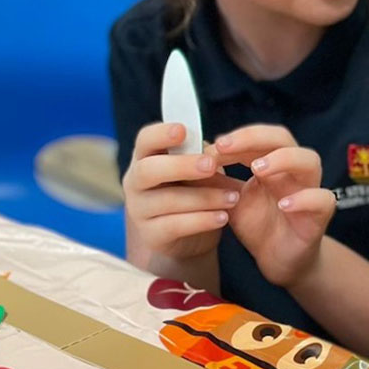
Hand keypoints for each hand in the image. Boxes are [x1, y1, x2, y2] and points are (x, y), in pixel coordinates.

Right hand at [122, 121, 240, 271]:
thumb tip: (217, 148)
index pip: (145, 139)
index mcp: (146, 157)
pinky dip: (202, 220)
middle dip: (181, 166)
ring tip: (233, 197)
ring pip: (167, 200)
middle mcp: (136, 182)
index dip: (161, 134)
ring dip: (204, 197)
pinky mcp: (151, 235)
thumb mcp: (197, 170)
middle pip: (148, 170)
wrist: (188, 237)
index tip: (183, 131)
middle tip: (211, 165)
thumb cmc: (193, 191)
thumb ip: (201, 155)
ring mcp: (139, 210)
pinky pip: (175, 226)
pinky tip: (223, 217)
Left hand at [212, 125, 336, 289]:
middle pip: (284, 139)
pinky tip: (284, 204)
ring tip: (256, 169)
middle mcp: (292, 171)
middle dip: (255, 138)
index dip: (238, 137)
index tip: (212, 146)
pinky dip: (304, 198)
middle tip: (226, 146)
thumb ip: (214, 181)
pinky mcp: (318, 216)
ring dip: (283, 159)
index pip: (260, 137)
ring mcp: (308, 191)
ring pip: (310, 161)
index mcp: (271, 164)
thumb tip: (190, 157)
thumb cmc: (259, 225)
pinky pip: (323, 200)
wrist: (278, 260)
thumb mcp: (230, 201)